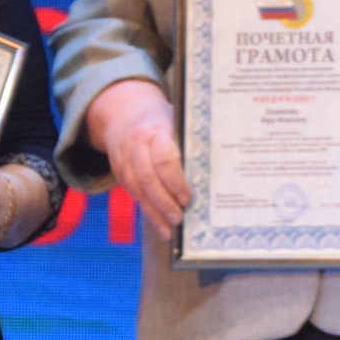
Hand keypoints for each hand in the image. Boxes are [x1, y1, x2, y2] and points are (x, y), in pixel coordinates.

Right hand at [87, 77, 190, 239]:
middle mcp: (135, 146)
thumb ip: (190, 139)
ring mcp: (123, 160)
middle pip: (146, 179)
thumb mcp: (176, 118)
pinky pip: (131, 193)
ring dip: (153, 212)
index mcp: (155, 130)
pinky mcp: (118, 171)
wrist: (122, 111)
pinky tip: (159, 224)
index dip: (175, 181)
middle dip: (163, 202)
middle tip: (180, 218)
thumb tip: (222, 164)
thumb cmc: (160, 117)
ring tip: (170, 229)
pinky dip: (146, 210)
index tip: (187, 197)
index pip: (163, 159)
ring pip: (136, 190)